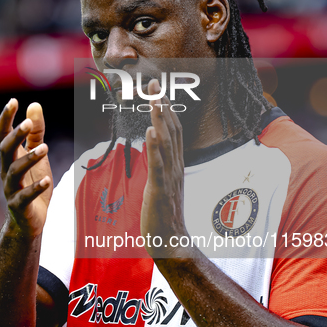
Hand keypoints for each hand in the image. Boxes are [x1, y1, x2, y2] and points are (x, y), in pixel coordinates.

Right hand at [0, 99, 52, 236]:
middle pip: (5, 150)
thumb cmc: (32, 183)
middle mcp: (7, 171)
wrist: (29, 221)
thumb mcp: (37, 155)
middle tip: (28, 122)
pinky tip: (47, 179)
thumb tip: (34, 104)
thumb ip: (36, 132)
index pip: (2, 134)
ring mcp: (11, 189)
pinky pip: (25, 196)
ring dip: (29, 159)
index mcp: (10, 157)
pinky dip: (35, 188)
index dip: (6, 118)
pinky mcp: (20, 206)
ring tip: (45, 148)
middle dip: (15, 136)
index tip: (13, 101)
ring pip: (15, 172)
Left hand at [141, 80, 188, 258]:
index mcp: (175, 165)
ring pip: (166, 144)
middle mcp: (175, 167)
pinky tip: (151, 132)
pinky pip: (158, 167)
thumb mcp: (165, 184)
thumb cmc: (165, 215)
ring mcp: (169, 178)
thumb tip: (157, 150)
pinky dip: (155, 148)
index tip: (158, 89)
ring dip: (160, 120)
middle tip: (154, 83)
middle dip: (162, 106)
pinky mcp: (160, 191)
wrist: (173, 243)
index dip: (166, 109)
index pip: (173, 131)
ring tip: (155, 99)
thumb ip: (162, 166)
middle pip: (170, 131)